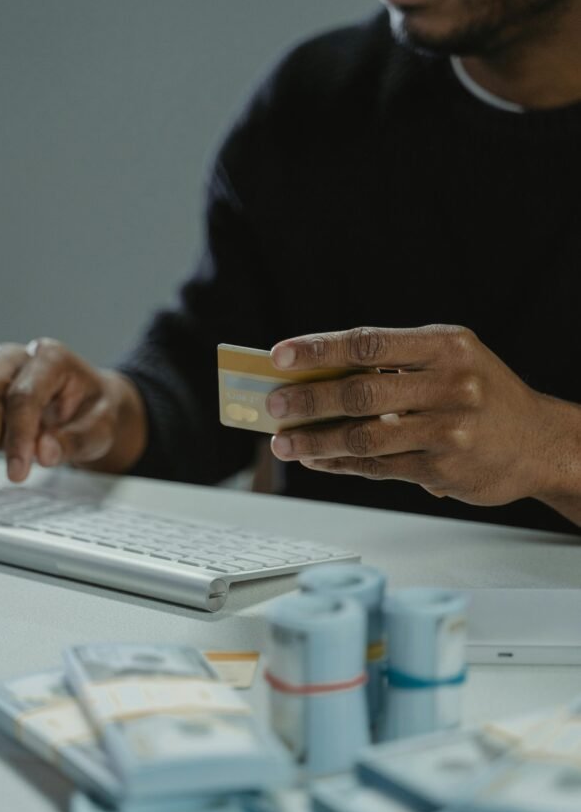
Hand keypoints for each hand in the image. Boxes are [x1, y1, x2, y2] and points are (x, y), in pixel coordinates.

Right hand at [0, 339, 147, 481]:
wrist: (89, 407)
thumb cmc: (95, 413)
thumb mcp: (101, 430)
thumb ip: (75, 441)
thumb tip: (43, 452)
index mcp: (50, 358)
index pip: (21, 396)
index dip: (17, 438)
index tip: (18, 472)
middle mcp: (12, 358)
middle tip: (15, 453)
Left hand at [266, 324, 556, 506]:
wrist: (537, 442)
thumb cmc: (483, 394)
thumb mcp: (450, 360)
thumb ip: (395, 364)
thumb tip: (319, 375)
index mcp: (446, 346)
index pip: (369, 342)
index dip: (320, 349)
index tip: (280, 356)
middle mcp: (450, 385)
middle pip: (361, 391)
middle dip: (308, 400)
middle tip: (274, 405)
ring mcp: (448, 430)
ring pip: (365, 436)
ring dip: (316, 441)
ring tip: (284, 442)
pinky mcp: (442, 469)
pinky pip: (378, 466)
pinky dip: (341, 463)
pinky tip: (317, 460)